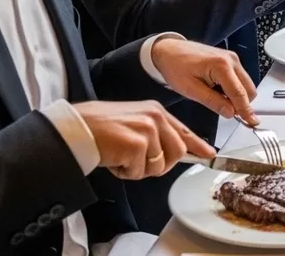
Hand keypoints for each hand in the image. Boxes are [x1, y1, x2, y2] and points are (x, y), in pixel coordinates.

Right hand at [75, 100, 214, 179]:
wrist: (75, 129)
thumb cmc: (98, 128)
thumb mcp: (133, 123)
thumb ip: (154, 134)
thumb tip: (170, 153)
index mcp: (155, 111)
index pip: (183, 131)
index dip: (198, 145)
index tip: (209, 154)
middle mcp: (155, 118)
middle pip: (177, 152)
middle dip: (160, 165)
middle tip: (138, 163)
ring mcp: (148, 130)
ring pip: (158, 165)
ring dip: (139, 169)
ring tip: (121, 157)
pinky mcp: (137, 144)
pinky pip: (140, 171)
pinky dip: (125, 172)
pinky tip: (114, 159)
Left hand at [150, 38, 258, 124]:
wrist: (168, 50)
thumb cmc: (175, 66)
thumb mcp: (190, 89)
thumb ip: (212, 101)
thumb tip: (230, 113)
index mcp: (221, 66)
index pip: (239, 93)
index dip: (246, 110)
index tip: (252, 122)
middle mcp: (231, 60)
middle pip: (249, 89)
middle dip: (242, 104)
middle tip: (228, 113)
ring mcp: (232, 59)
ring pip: (246, 85)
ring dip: (238, 97)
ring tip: (218, 100)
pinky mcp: (230, 60)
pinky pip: (240, 79)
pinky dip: (234, 90)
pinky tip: (218, 92)